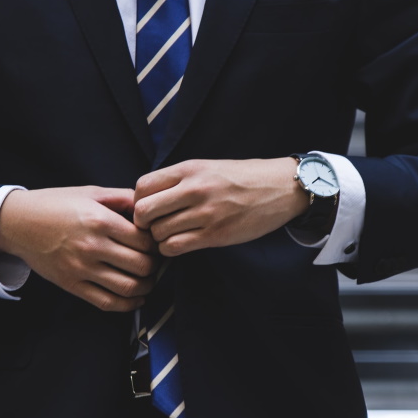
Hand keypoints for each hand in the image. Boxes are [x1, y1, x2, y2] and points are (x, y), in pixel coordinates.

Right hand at [0, 186, 159, 311]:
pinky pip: (107, 302)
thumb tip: (150, 205)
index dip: (156, 243)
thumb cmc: (56, 204)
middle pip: (142, 265)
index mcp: (100, 220)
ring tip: (148, 279)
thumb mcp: (90, 192)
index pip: (144, 240)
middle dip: (155, 265)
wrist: (18, 223)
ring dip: (146, 287)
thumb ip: (123, 197)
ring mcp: (81, 269)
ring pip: (128, 287)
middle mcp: (92, 246)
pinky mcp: (72, 285)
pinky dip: (128, 305)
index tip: (156, 242)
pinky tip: (136, 298)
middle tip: (155, 261)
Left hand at [133, 158, 308, 256]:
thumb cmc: (241, 178)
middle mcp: (194, 189)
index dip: (138, 201)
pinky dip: (171, 249)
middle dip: (143, 223)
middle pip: (143, 212)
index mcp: (189, 169)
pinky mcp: (215, 235)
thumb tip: (146, 198)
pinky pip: (175, 247)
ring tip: (171, 234)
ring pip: (158, 233)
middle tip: (153, 226)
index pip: (142, 186)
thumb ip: (178, 180)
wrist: (280, 188)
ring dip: (159, 238)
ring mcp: (205, 213)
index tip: (148, 208)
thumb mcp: (207, 167)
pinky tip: (180, 243)